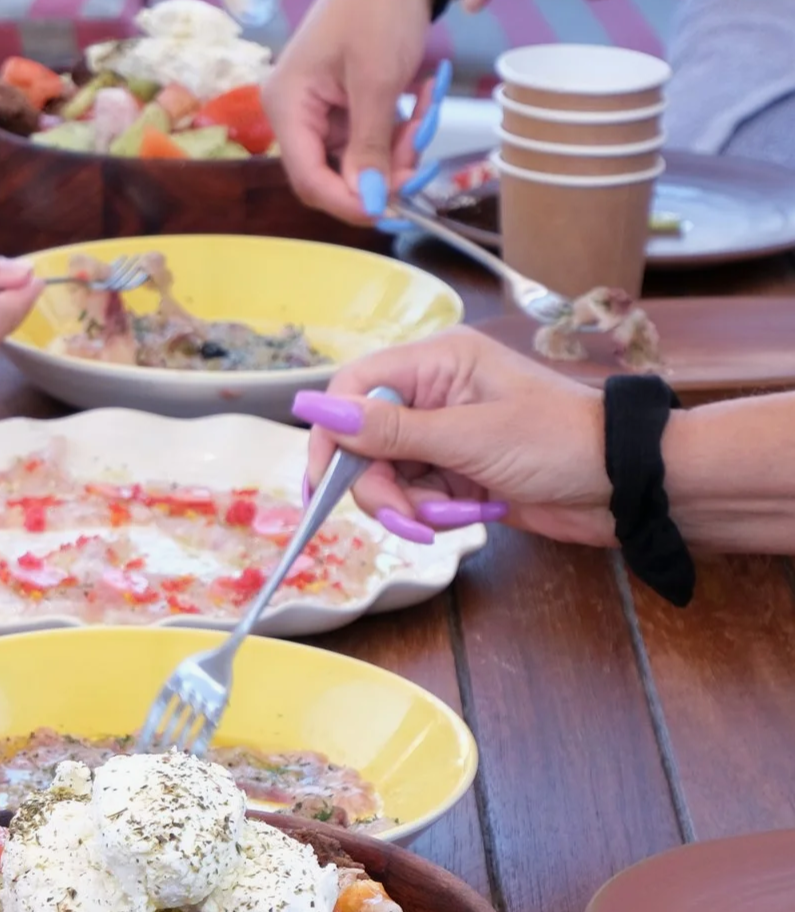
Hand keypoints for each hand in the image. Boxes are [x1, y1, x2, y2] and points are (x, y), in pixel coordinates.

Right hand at [262, 0, 457, 222]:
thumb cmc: (377, 10)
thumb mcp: (378, 80)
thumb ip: (370, 145)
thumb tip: (370, 203)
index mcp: (288, 106)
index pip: (307, 178)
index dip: (346, 200)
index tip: (389, 209)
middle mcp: (296, 114)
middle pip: (332, 173)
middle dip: (378, 174)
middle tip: (420, 162)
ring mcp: (320, 110)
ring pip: (357, 160)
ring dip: (397, 149)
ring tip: (426, 113)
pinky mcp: (343, 105)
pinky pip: (369, 138)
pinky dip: (399, 130)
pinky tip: (422, 100)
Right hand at [295, 328, 613, 546]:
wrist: (626, 486)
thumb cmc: (560, 443)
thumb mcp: (469, 436)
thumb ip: (389, 430)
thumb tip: (315, 411)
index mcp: (435, 363)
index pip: (352, 389)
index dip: (330, 434)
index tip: (326, 481)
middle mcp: (431, 394)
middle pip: (361, 443)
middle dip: (378, 487)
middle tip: (408, 518)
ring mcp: (441, 435)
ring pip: (385, 477)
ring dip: (411, 506)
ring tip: (457, 515)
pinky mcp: (453, 471)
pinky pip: (414, 497)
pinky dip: (434, 513)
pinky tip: (475, 511)